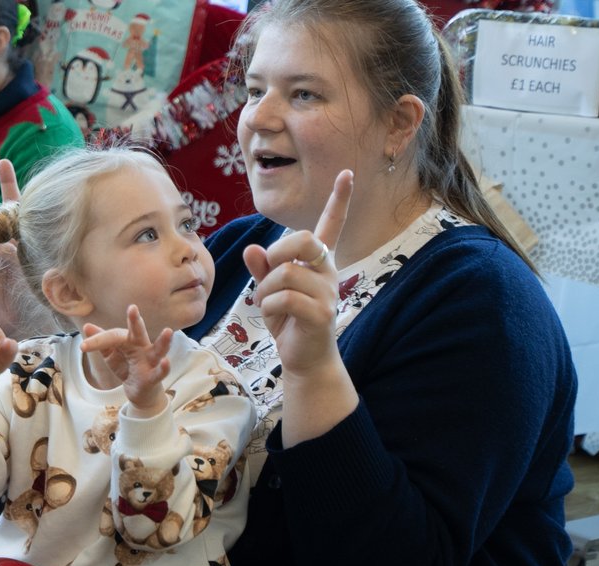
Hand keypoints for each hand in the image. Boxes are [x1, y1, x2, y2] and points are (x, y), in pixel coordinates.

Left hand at [80, 305, 173, 415]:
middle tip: (132, 308)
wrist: (138, 392)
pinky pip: (160, 373)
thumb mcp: (111, 354)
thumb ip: (100, 342)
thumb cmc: (126, 367)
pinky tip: (166, 362)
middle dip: (135, 321)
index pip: (113, 336)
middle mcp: (142, 347)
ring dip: (164, 341)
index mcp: (129, 340)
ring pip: (158, 349)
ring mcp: (150, 361)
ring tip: (168, 331)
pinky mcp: (153, 377)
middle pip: (139, 332)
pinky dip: (164, 368)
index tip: (83, 347)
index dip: (97, 341)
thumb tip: (87, 326)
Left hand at [243, 170, 351, 377]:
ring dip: (265, 290)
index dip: (339, 200)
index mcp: (318, 263)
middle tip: (268, 271)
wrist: (304, 359)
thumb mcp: (270, 291)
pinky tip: (273, 316)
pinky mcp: (322, 313)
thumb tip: (251, 249)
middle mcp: (328, 272)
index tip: (347, 174)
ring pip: (285, 273)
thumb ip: (262, 270)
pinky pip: (285, 297)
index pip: (331, 226)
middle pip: (303, 239)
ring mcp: (328, 292)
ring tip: (266, 303)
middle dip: (277, 251)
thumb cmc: (288, 321)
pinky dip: (269, 305)